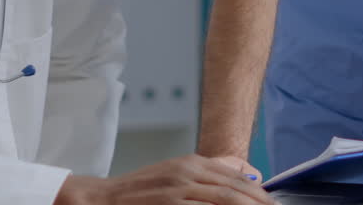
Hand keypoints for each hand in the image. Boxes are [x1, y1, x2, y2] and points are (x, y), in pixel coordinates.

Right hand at [56, 154, 272, 204]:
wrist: (104, 199)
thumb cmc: (140, 191)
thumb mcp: (176, 173)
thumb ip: (209, 173)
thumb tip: (247, 173)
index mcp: (192, 163)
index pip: (236, 179)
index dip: (258, 195)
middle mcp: (187, 173)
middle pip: (234, 191)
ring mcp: (178, 190)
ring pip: (224, 200)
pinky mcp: (169, 204)